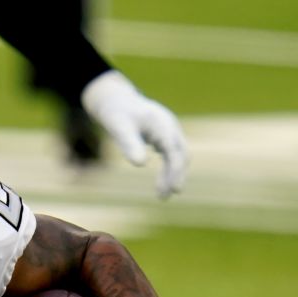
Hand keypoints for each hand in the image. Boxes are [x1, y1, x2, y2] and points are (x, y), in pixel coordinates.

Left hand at [81, 70, 187, 198]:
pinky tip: (161, 181)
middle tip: (163, 197)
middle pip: (182, 154)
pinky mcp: (164, 135)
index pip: (175, 151)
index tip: (173, 190)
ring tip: (162, 195)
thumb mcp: (118, 128)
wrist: (116, 99)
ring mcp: (169, 130)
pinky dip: (169, 168)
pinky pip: (172, 154)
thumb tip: (141, 164)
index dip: (175, 171)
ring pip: (178, 155)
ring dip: (173, 174)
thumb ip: (129, 144)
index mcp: (162, 123)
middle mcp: (170, 126)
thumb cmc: (116, 113)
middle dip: (176, 176)